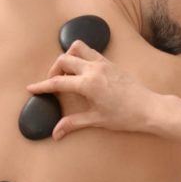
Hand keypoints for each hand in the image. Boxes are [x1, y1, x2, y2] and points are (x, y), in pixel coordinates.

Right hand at [26, 40, 157, 139]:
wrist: (149, 108)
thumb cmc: (125, 116)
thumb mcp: (96, 120)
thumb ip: (73, 123)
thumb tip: (55, 133)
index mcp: (88, 84)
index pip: (58, 82)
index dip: (42, 86)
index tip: (31, 88)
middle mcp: (94, 69)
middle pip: (64, 60)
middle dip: (54, 70)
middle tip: (53, 84)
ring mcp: (103, 63)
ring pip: (77, 48)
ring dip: (68, 57)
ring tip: (68, 74)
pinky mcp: (110, 62)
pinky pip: (90, 51)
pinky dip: (81, 56)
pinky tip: (82, 71)